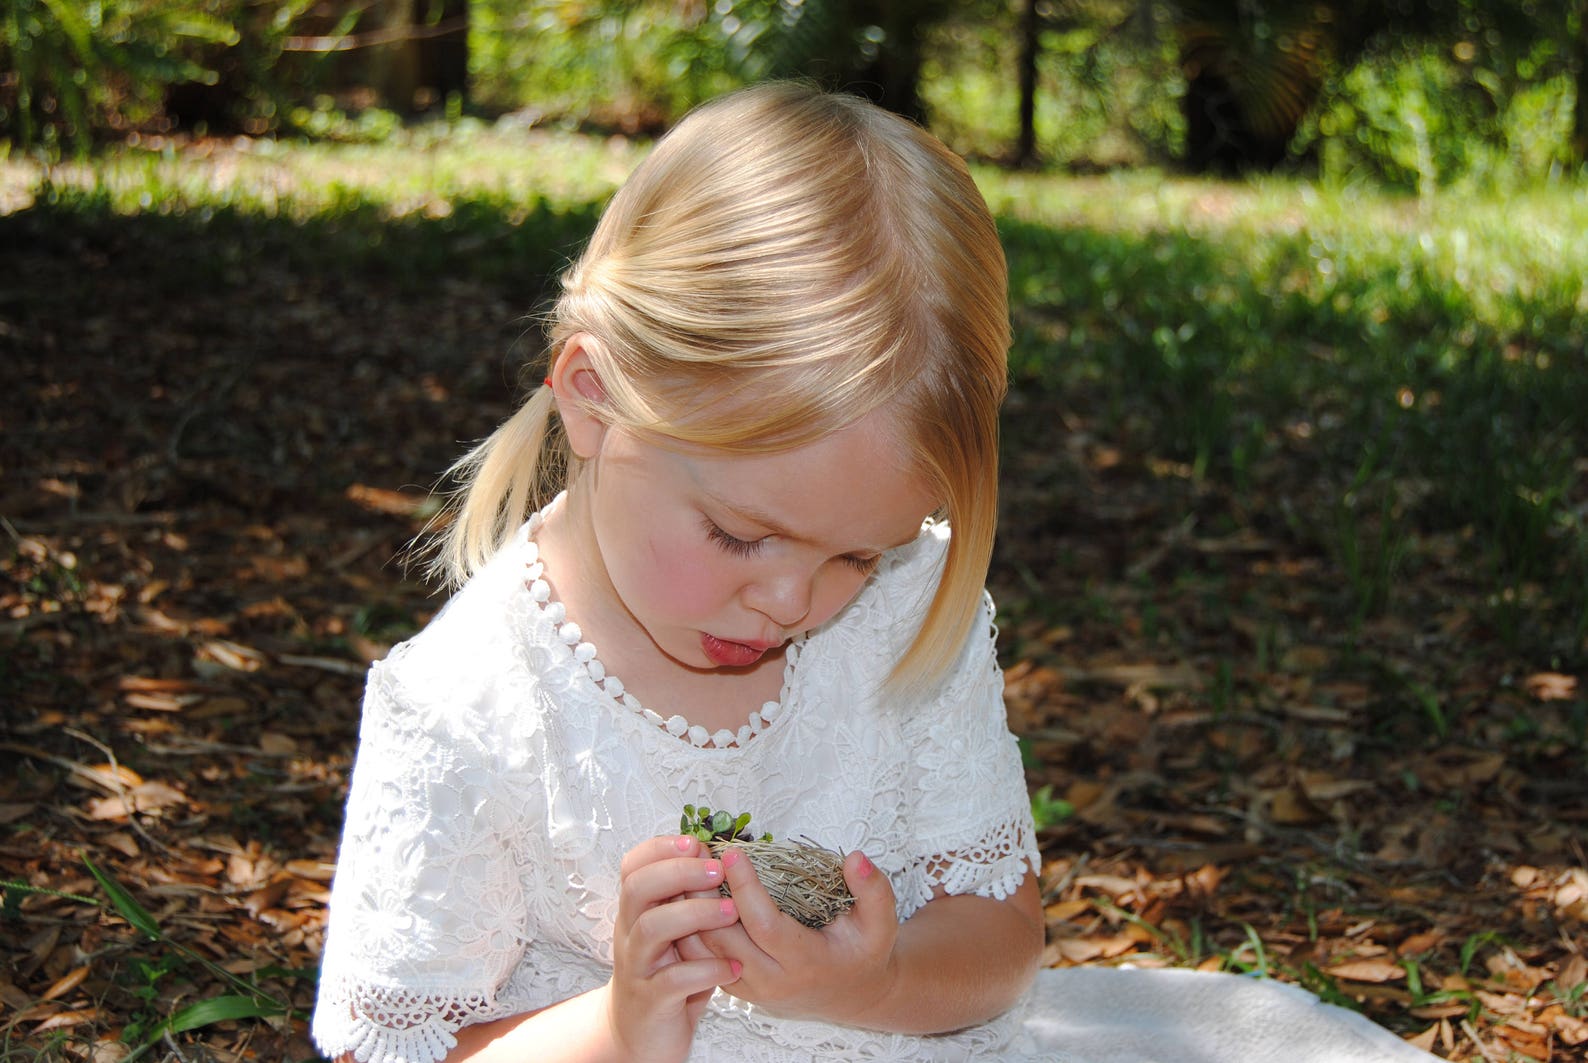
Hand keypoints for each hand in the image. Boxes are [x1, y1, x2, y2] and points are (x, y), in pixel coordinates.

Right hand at [606, 835, 742, 1062]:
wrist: (641, 1035)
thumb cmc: (666, 975)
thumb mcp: (673, 933)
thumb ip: (688, 899)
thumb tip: (717, 856)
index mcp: (635, 912)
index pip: (633, 867)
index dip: (660, 849)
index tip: (696, 843)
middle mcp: (629, 934)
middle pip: (638, 888)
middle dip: (678, 872)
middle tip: (718, 870)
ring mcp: (637, 967)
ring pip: (651, 928)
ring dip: (694, 914)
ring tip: (732, 912)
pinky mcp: (651, 1000)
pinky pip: (674, 979)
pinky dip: (706, 969)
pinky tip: (734, 967)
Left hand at [683, 847, 899, 1024]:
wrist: (852, 994)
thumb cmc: (863, 952)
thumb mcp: (880, 923)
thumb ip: (873, 890)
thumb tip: (855, 859)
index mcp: (806, 963)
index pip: (766, 925)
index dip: (746, 889)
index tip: (732, 854)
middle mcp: (773, 981)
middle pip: (726, 940)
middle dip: (705, 897)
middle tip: (696, 856)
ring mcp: (751, 988)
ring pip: (706, 953)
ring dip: (691, 912)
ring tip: (684, 871)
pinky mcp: (737, 987)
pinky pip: (703, 959)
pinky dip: (690, 928)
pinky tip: (688, 895)